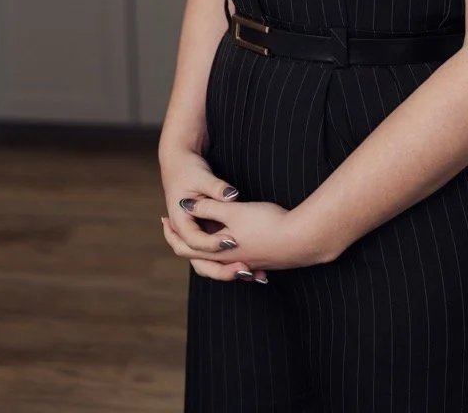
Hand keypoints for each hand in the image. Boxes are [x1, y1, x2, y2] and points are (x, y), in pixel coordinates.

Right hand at [159, 143, 265, 282]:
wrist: (178, 164)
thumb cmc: (189, 170)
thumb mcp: (203, 178)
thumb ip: (217, 189)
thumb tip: (232, 196)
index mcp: (180, 221)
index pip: (194, 240)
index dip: (212, 243)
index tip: (232, 241)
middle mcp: (187, 233)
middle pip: (200, 261)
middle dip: (221, 270)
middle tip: (243, 271)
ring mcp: (198, 235)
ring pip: (209, 262)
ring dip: (228, 271)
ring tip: (253, 274)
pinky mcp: (208, 233)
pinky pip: (217, 254)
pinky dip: (232, 263)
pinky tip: (255, 269)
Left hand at [161, 196, 323, 279]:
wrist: (302, 239)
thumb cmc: (267, 223)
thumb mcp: (234, 211)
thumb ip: (209, 208)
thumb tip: (185, 204)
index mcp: (219, 251)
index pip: (187, 248)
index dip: (174, 234)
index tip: (165, 220)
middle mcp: (231, 261)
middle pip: (200, 260)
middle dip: (188, 246)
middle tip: (176, 231)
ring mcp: (248, 263)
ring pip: (220, 262)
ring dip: (208, 252)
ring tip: (204, 239)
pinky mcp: (263, 260)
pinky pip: (238, 261)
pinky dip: (228, 255)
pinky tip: (236, 246)